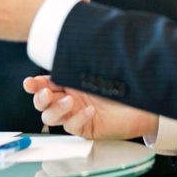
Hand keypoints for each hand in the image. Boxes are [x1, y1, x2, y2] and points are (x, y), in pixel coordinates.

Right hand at [23, 76, 158, 139]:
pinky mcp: (85, 129)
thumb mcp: (99, 69)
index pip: (44, 85)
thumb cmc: (124, 83)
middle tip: (45, 93)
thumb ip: (80, 63)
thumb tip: (64, 47)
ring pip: (51, 117)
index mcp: (68, 83)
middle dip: (39, 98)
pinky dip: (77, 118)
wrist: (146, 103)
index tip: (30, 83)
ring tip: (68, 100)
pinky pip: (72, 127)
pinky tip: (88, 110)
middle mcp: (69, 100)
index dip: (34, 85)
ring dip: (56, 109)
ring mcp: (75, 115)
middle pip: (42, 103)